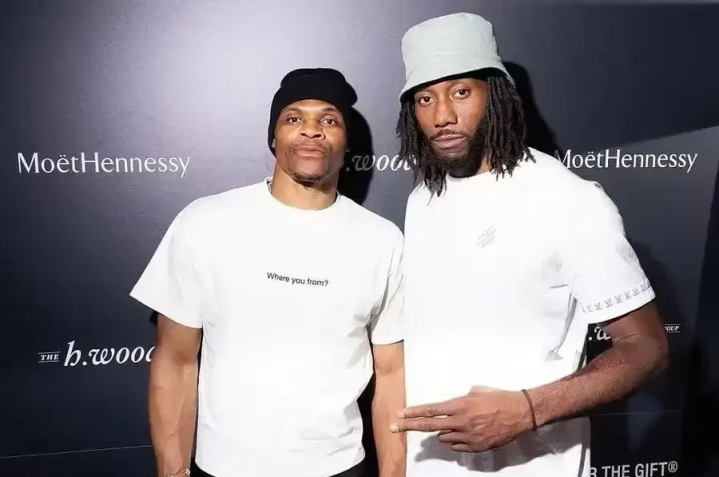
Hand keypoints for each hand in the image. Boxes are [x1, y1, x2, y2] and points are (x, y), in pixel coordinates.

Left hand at [389, 386, 533, 452]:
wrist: (520, 413)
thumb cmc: (499, 398)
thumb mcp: (477, 392)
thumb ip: (461, 399)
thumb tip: (452, 405)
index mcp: (460, 406)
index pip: (430, 411)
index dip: (413, 413)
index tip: (399, 414)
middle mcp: (460, 422)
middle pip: (429, 426)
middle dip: (409, 426)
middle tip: (394, 427)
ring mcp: (468, 437)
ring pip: (444, 437)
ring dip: (443, 432)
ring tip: (457, 424)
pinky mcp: (476, 447)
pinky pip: (457, 446)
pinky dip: (457, 440)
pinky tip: (467, 433)